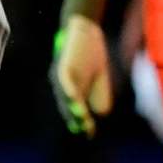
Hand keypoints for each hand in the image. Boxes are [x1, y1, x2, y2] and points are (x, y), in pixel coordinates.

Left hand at [51, 15, 112, 137]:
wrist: (85, 28)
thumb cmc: (91, 53)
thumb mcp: (99, 77)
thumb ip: (100, 94)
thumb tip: (101, 114)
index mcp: (72, 90)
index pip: (75, 110)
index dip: (82, 122)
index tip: (91, 134)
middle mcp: (63, 86)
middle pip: (67, 106)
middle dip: (77, 119)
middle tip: (86, 131)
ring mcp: (61, 76)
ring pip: (64, 96)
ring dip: (71, 108)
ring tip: (81, 120)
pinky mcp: (62, 65)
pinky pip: (63, 80)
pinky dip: (68, 90)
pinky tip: (74, 98)